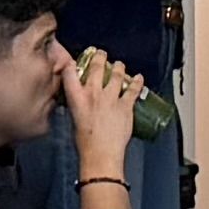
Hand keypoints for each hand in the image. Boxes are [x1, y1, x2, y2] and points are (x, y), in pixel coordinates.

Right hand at [62, 48, 141, 181]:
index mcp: (76, 98)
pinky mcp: (125, 105)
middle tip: (102, 54)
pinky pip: (133, 89)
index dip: (71, 63)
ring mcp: (111, 98)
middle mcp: (93, 94)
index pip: (70, 73)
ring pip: (116, 74)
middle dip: (100, 57)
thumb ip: (79, 106)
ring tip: (120, 65)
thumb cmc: (86, 141)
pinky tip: (139, 78)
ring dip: (119, 67)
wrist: (101, 154)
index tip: (74, 59)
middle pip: (96, 67)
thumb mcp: (75, 118)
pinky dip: (137, 82)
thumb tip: (82, 101)